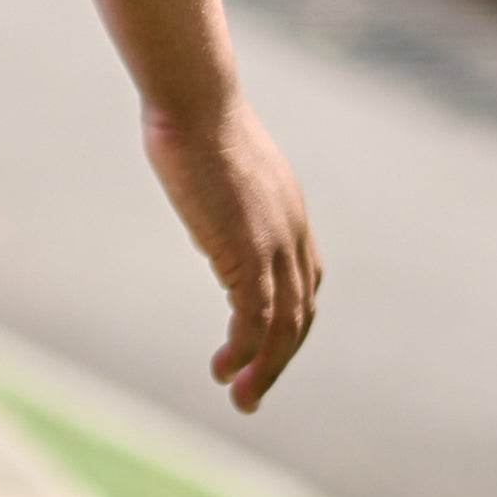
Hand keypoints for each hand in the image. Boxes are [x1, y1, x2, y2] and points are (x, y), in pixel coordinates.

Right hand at [141, 94, 321, 411]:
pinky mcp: (250, 254)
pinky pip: (257, 321)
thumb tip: (203, 192)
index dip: (290, 317)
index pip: (305, 280)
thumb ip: (221, 188)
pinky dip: (245, 352)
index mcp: (287, 210)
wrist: (194, 99)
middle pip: (301, 312)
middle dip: (280, 357)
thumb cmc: (191, 112)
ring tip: (241, 398)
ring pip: (285, 328)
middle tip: (254, 390)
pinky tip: (225, 369)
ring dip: (266, 370)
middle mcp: (292, 233)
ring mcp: (275, 245)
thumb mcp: (215, 157)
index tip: (265, 343)